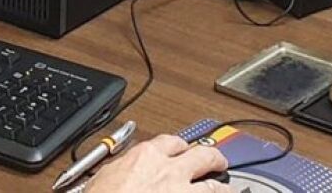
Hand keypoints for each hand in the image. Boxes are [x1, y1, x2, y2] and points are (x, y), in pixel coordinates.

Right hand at [85, 135, 229, 192]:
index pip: (171, 142)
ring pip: (215, 186)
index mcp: (146, 157)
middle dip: (213, 157)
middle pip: (202, 155)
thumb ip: (122, 170)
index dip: (180, 146)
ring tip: (227, 189)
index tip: (183, 148)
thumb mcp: (104, 177)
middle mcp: (171, 171)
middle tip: (219, 161)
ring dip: (222, 188)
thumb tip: (122, 172)